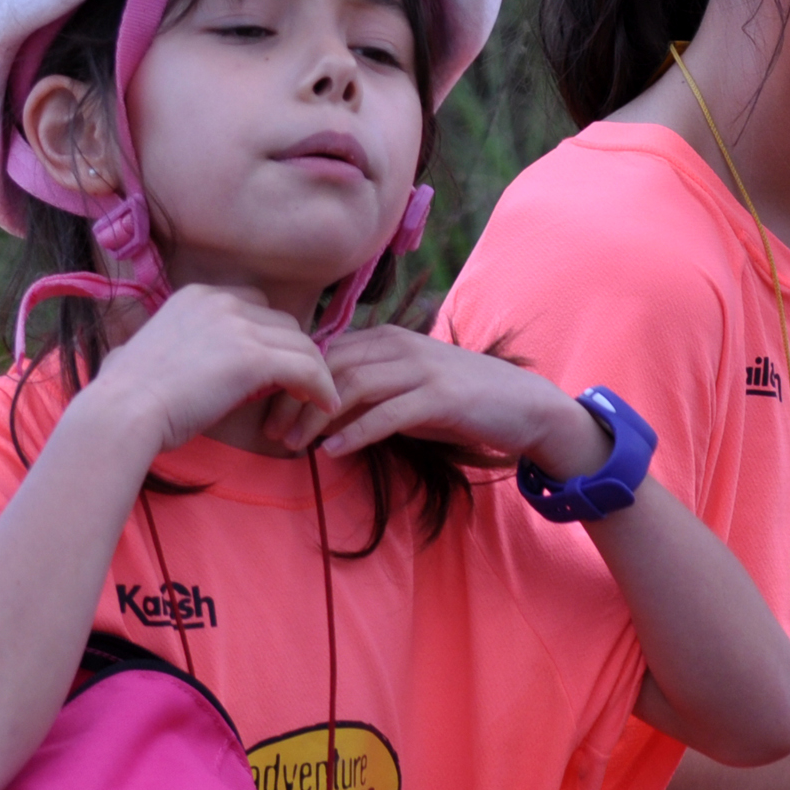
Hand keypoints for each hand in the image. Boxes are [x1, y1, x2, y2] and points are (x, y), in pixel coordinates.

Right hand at [91, 284, 337, 453]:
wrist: (122, 412)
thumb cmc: (126, 394)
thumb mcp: (143, 349)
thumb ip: (165, 342)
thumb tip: (148, 354)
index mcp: (198, 296)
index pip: (256, 306)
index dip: (271, 335)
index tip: (277, 362)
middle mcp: (222, 302)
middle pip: (284, 323)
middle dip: (294, 352)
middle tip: (300, 383)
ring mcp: (240, 327)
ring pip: (302, 344)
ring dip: (314, 371)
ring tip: (317, 397)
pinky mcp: (254, 357)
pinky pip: (308, 368)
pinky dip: (322, 386)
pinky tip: (326, 404)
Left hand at [262, 325, 609, 475]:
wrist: (523, 406)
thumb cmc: (458, 402)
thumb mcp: (405, 391)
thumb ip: (364, 393)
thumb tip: (315, 414)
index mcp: (386, 338)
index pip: (324, 351)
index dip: (290, 379)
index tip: (266, 410)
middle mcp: (400, 345)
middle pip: (330, 365)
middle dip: (294, 399)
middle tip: (271, 434)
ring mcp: (421, 369)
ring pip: (352, 387)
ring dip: (316, 418)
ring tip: (294, 446)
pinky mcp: (440, 397)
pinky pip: (387, 412)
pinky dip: (355, 432)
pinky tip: (333, 451)